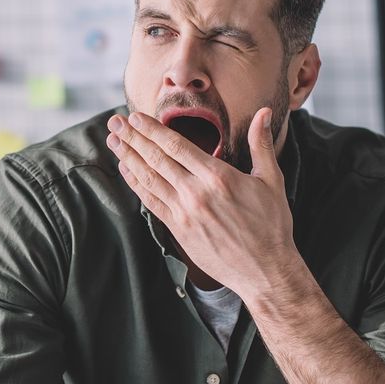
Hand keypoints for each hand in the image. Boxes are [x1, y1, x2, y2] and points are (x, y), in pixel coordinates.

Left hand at [106, 107, 297, 300]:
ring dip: (128, 157)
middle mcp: (196, 193)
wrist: (265, 271)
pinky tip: (125, 170)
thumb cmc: (271, 226)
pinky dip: (136, 184)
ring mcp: (184, 213)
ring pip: (149, 179)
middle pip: (156, 158)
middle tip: (115, 122)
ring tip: (112, 140)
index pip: (176, 145)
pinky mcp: (178, 230)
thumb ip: (261, 144)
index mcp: (218, 177)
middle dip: (133, 137)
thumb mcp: (271, 181)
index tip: (136, 116)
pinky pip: (151, 202)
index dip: (152, 129)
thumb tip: (264, 111)